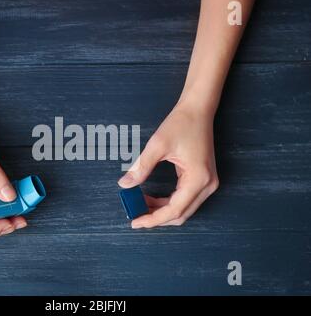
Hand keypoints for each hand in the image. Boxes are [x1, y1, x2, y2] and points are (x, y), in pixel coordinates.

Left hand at [118, 100, 218, 227]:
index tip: (135, 222)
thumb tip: (124, 185)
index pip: (174, 210)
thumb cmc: (181, 124)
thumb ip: (141, 167)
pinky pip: (184, 199)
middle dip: (156, 217)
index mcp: (198, 179)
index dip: (153, 219)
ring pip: (183, 209)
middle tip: (135, 215)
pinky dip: (168, 202)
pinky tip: (151, 198)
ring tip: (140, 204)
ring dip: (161, 210)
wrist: (197, 110)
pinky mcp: (203, 179)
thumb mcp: (157, 145)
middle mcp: (207, 185)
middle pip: (180, 214)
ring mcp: (207, 183)